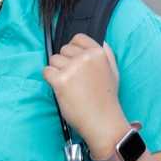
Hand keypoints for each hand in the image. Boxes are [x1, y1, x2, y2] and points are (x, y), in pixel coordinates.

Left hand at [42, 33, 130, 159]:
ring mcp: (72, 68)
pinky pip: (46, 71)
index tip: (76, 62)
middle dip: (65, 62)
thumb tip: (100, 40)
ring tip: (70, 85)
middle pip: (63, 50)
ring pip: (53, 60)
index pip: (77, 38)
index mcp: (99, 53)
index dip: (74, 50)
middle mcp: (86, 58)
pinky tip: (61, 89)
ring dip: (57, 71)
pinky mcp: (60, 80)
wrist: (103, 121)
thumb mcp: (113, 71)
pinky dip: (50, 79)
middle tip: (76, 79)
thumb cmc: (106, 99)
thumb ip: (106, 54)